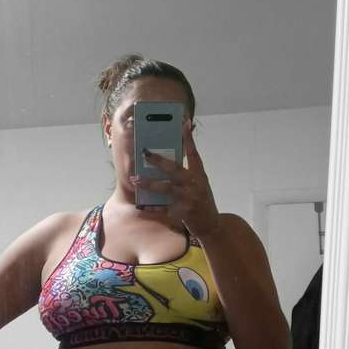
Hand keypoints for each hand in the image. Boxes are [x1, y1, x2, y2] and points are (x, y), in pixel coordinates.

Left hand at [129, 120, 221, 238]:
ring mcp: (189, 199)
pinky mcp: (183, 213)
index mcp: (200, 175)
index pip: (194, 153)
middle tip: (145, 153)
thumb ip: (190, 172)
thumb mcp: (201, 184)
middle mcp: (195, 185)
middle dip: (158, 161)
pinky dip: (152, 207)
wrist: (212, 225)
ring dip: (149, 184)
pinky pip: (164, 209)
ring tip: (136, 180)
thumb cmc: (203, 202)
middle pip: (175, 169)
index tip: (184, 123)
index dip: (189, 138)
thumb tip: (173, 159)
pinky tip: (142, 205)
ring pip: (166, 188)